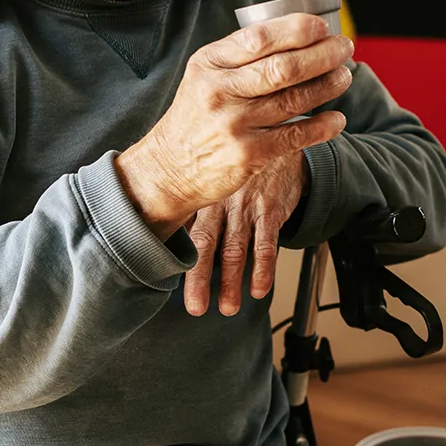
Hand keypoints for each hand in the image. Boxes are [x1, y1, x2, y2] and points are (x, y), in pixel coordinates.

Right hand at [115, 15, 352, 238]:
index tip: (322, 26)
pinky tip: (337, 118)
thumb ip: (240, 57)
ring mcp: (234, 124)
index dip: (296, 29)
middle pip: (283, 67)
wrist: (170, 168)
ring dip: (327, 85)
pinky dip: (323, 126)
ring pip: (294, 99)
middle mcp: (220, 91)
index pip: (259, 37)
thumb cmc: (197, 116)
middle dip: (322, 54)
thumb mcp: (205, 76)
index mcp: (209, 63)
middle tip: (344, 47)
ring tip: (344, 76)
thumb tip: (297, 35)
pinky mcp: (248, 154)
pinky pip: (296, 136)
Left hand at [184, 152, 306, 315]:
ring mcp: (247, 206)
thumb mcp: (215, 178)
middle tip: (196, 308)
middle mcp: (221, 202)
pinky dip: (263, 268)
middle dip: (200, 280)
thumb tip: (166, 232)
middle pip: (206, 246)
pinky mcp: (272, 208)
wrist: (279, 137)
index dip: (178, 264)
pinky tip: (260, 287)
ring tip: (229, 307)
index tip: (170, 286)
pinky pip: (267, 242)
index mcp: (204, 198)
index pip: (187, 236)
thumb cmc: (243, 166)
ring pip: (236, 249)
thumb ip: (195, 206)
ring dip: (232, 281)